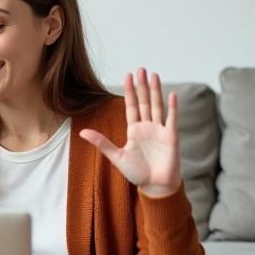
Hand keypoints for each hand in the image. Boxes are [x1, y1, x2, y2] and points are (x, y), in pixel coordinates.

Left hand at [79, 68, 180, 197]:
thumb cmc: (137, 173)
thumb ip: (101, 143)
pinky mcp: (171, 136)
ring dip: (156, 91)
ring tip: (154, 75)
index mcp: (134, 130)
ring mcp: (160, 130)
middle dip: (142, 86)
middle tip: (140, 68)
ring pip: (157, 106)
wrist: (155, 186)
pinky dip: (173, 107)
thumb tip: (81, 132)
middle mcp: (147, 127)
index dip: (129, 91)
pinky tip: (172, 94)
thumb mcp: (117, 156)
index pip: (131, 106)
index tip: (127, 75)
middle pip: (144, 102)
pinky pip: (172, 119)